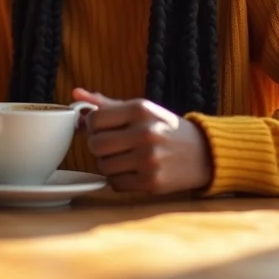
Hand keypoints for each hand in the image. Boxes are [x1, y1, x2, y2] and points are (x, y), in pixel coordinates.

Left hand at [72, 88, 212, 193]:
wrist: (203, 153)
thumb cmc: (164, 128)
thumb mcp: (140, 109)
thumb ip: (105, 104)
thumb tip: (75, 94)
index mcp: (140, 109)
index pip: (95, 119)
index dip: (93, 126)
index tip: (103, 129)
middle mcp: (145, 132)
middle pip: (95, 145)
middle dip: (98, 146)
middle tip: (111, 145)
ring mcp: (149, 159)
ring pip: (103, 166)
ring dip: (107, 164)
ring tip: (123, 158)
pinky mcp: (152, 183)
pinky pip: (115, 184)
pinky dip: (118, 179)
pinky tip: (131, 171)